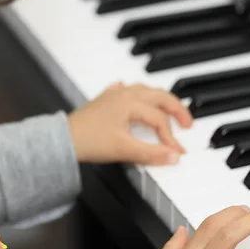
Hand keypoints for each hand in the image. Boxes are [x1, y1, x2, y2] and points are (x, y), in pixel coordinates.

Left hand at [68, 83, 192, 164]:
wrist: (62, 139)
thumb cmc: (88, 141)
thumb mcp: (124, 150)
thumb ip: (151, 154)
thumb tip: (173, 157)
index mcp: (131, 102)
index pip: (160, 120)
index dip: (171, 138)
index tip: (177, 153)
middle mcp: (124, 94)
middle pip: (159, 96)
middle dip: (176, 108)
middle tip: (187, 123)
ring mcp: (113, 95)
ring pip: (144, 91)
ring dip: (159, 100)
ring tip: (168, 110)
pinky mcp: (104, 100)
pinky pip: (125, 91)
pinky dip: (135, 94)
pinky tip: (132, 94)